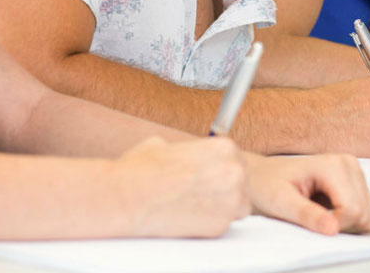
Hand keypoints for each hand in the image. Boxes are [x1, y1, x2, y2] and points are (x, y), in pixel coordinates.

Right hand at [111, 136, 249, 236]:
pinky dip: (210, 222)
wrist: (129, 197)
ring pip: (238, 205)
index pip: (234, 158)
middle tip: (201, 190)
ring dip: (222, 205)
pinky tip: (189, 216)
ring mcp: (230, 201)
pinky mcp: (220, 227)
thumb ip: (188, 150)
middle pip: (240, 181)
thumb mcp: (166, 144)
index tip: (207, 173)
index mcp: (224, 147)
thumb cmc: (142, 168)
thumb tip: (185, 156)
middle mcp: (234, 172)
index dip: (219, 167)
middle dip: (223, 186)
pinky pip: (223, 224)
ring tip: (195, 204)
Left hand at [244, 153, 369, 234]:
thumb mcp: (281, 201)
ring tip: (318, 213)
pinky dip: (347, 221)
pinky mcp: (355, 182)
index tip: (313, 224)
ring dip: (345, 224)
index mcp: (333, 165)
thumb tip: (332, 228)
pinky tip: (326, 211)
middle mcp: (348, 164)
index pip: (353, 210)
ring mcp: (353, 172)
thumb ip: (307, 215)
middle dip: (341, 226)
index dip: (335, 226)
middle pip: (364, 214)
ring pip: (367, 216)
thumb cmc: (266, 184)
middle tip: (313, 219)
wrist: (260, 175)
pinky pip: (364, 214)